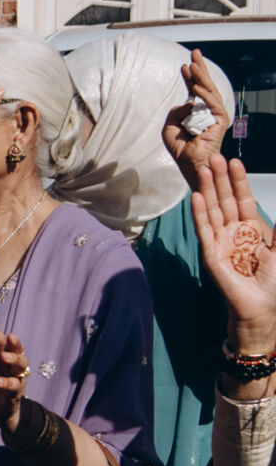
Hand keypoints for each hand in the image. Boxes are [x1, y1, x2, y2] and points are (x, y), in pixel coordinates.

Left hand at [0, 326, 29, 432]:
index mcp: (1, 355)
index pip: (0, 340)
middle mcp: (11, 363)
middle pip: (16, 348)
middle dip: (11, 341)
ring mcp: (16, 377)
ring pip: (22, 364)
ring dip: (14, 359)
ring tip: (3, 356)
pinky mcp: (16, 392)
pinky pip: (14, 385)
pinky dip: (5, 382)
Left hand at [163, 48, 233, 189]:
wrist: (189, 164)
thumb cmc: (180, 148)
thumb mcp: (169, 127)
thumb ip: (175, 112)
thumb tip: (188, 101)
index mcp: (196, 111)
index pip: (194, 89)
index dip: (190, 76)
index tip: (184, 64)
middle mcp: (207, 110)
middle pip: (204, 85)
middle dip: (199, 68)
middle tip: (195, 52)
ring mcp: (215, 115)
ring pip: (209, 91)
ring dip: (201, 76)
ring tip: (193, 64)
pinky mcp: (220, 121)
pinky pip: (212, 105)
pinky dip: (204, 95)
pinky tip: (196, 87)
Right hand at [191, 156, 275, 350]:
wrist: (261, 309)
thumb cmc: (272, 284)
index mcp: (251, 230)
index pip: (243, 200)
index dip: (239, 181)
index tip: (236, 162)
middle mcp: (233, 232)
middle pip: (226, 200)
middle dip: (220, 178)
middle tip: (215, 156)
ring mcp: (220, 242)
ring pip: (213, 210)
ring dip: (208, 189)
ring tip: (203, 169)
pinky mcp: (211, 254)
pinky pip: (205, 230)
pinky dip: (200, 213)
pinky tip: (198, 197)